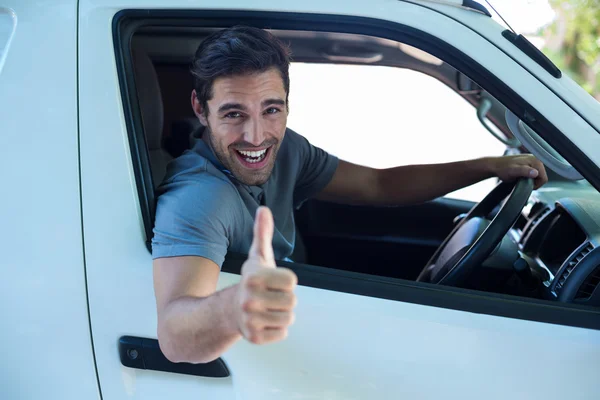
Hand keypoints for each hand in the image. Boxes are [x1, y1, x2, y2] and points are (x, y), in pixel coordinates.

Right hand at [235, 206, 297, 344]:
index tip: (272, 282)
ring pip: (289, 319)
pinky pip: (282, 334)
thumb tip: (264, 209)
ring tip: (267, 309)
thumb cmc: (250, 282)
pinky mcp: (254, 338)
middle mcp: (250, 300)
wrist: (226, 311)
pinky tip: (263, 322)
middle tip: (269, 297)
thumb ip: (263, 233)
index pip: (292, 281)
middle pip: (292, 301)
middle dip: (284, 299)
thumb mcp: (258, 257)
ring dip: (281, 314)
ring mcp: (251, 320)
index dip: (285, 281)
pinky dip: (276, 330)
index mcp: (254, 278)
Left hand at [489, 154, 547, 188]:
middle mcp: (536, 158)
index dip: (535, 185)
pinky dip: (528, 177)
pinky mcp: (530, 163)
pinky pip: (534, 173)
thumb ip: (525, 171)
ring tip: (520, 178)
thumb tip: (535, 173)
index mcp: (536, 160)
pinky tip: (521, 176)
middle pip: (541, 177)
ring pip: (538, 176)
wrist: (495, 165)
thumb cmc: (503, 169)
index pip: (543, 178)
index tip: (525, 184)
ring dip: (530, 179)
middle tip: (521, 181)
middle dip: (533, 182)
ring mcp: (533, 160)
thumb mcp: (513, 171)